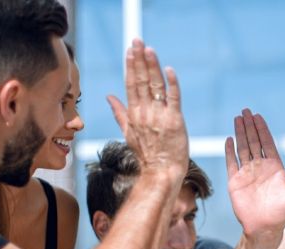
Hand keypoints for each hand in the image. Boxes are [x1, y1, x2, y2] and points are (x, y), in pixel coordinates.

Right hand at [107, 39, 188, 180]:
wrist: (162, 171)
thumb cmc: (148, 154)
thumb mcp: (129, 133)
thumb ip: (119, 112)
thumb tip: (109, 96)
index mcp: (134, 114)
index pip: (130, 84)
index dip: (131, 65)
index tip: (130, 49)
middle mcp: (145, 112)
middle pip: (140, 81)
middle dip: (139, 59)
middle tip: (138, 40)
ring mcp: (159, 116)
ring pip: (155, 86)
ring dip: (152, 66)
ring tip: (150, 49)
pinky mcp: (175, 121)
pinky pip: (174, 99)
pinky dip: (172, 84)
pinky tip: (169, 70)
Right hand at [225, 109, 284, 237]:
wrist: (264, 228)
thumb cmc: (283, 213)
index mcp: (274, 167)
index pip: (267, 143)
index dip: (262, 129)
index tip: (258, 116)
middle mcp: (260, 167)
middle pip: (254, 142)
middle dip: (250, 126)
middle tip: (245, 111)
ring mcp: (247, 173)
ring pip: (243, 148)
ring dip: (240, 134)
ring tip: (237, 119)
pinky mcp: (235, 182)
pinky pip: (231, 163)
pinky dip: (229, 151)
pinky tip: (228, 139)